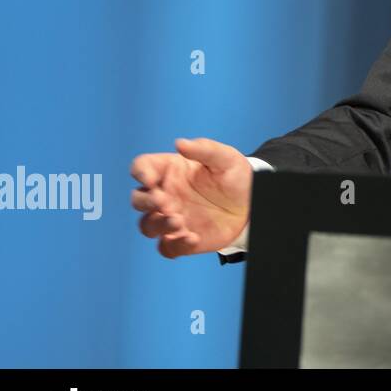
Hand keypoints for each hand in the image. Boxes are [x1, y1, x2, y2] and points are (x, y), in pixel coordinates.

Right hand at [130, 138, 252, 257]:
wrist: (253, 203)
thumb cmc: (236, 177)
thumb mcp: (226, 158)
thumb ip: (204, 149)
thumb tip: (179, 143)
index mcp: (170, 171)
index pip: (142, 167)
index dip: (140, 172)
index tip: (150, 179)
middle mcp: (166, 195)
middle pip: (138, 199)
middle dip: (146, 202)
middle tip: (165, 202)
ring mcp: (171, 218)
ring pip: (148, 226)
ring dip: (158, 224)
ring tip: (179, 221)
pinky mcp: (181, 239)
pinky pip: (167, 247)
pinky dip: (175, 245)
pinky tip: (192, 238)